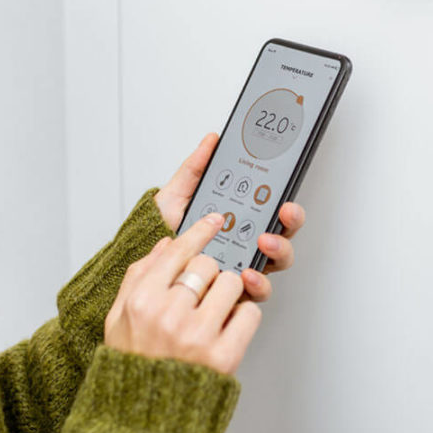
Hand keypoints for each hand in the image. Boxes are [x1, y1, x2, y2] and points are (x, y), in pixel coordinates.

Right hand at [104, 213, 260, 375]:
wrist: (145, 414)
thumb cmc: (133, 362)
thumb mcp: (119, 316)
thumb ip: (139, 275)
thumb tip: (166, 244)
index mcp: (142, 301)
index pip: (178, 251)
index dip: (200, 232)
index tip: (214, 221)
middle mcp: (169, 315)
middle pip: (208, 265)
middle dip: (211, 272)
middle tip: (205, 288)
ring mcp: (198, 335)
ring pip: (233, 284)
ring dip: (229, 292)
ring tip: (215, 309)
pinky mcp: (224, 356)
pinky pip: (250, 313)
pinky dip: (243, 316)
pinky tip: (227, 326)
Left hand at [155, 133, 305, 301]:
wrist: (143, 259)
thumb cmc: (163, 230)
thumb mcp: (178, 194)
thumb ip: (196, 168)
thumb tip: (212, 141)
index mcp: (240, 218)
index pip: (273, 211)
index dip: (286, 205)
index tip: (285, 199)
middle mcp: (246, 242)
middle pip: (283, 234)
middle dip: (290, 223)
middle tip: (282, 214)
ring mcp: (243, 266)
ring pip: (277, 262)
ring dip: (278, 251)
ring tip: (263, 243)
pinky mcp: (234, 291)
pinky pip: (256, 292)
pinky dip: (258, 284)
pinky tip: (246, 275)